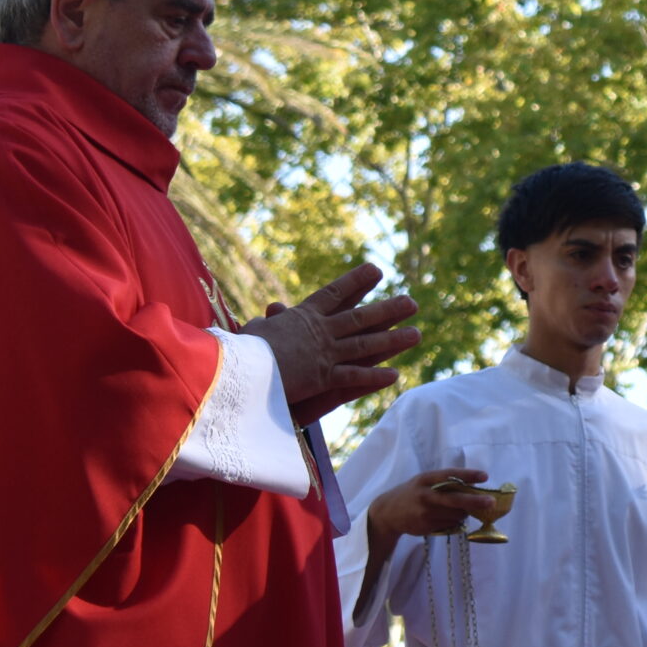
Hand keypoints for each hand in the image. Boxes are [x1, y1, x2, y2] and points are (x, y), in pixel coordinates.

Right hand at [241, 263, 419, 422]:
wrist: (229, 369)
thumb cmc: (235, 349)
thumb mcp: (252, 331)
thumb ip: (268, 322)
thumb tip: (273, 310)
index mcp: (302, 316)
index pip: (334, 294)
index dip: (356, 281)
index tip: (375, 270)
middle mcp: (319, 332)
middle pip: (360, 317)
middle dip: (388, 310)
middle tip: (412, 302)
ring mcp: (323, 353)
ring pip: (365, 344)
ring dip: (393, 340)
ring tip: (417, 334)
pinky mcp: (321, 377)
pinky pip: (353, 377)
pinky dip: (373, 377)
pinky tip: (394, 375)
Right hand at [355, 468, 494, 624]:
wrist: (386, 513)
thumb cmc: (412, 493)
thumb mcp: (423, 482)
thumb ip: (443, 483)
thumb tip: (473, 487)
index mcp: (425, 480)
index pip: (449, 475)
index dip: (468, 475)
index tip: (485, 476)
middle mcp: (424, 496)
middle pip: (454, 500)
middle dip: (475, 501)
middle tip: (491, 502)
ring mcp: (424, 513)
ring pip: (455, 514)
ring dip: (465, 513)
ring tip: (462, 510)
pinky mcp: (425, 527)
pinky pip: (448, 524)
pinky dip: (455, 521)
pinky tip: (448, 518)